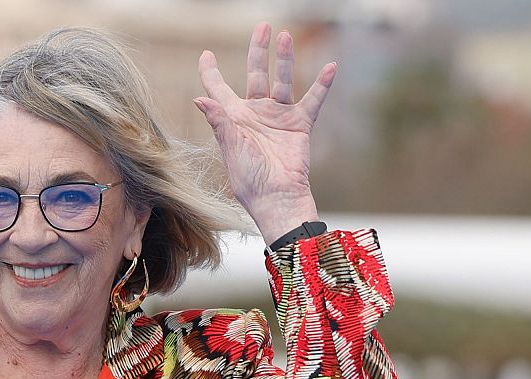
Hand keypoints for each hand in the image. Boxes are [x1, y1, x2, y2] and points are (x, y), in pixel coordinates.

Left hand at [196, 23, 332, 243]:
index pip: (219, 89)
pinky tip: (330, 67)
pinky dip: (322, 85)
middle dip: (258, 50)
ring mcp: (279, 117)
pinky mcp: (299, 125)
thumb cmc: (250, 181)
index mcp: (234, 118)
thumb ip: (220, 121)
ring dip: (285, 59)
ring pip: (283, 80)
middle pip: (256, 74)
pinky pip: (312, 100)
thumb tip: (199, 99)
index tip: (205, 55)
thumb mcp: (231, 149)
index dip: (211, 72)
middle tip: (262, 27)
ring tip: (285, 36)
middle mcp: (256, 113)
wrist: (277, 198)